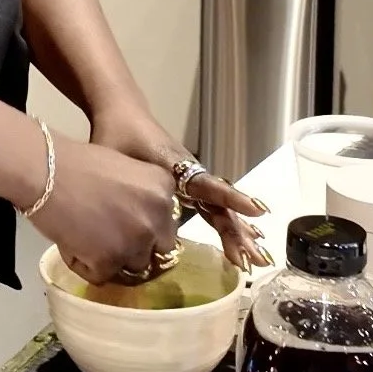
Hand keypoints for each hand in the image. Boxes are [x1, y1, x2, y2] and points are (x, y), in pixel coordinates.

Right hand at [31, 137, 178, 285]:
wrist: (45, 171)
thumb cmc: (76, 162)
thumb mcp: (125, 167)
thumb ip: (142, 193)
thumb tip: (141, 217)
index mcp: (163, 189)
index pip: (168, 222)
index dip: (147, 225)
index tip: (127, 221)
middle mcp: (157, 217)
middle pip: (158, 248)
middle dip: (137, 245)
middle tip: (109, 236)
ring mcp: (135, 242)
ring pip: (133, 266)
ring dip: (114, 258)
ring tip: (87, 241)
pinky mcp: (109, 262)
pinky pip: (102, 276)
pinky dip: (87, 266)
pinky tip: (72, 246)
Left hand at [88, 106, 272, 273]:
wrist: (122, 113)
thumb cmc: (116, 134)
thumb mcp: (116, 157)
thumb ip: (119, 184)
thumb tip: (117, 223)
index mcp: (175, 165)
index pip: (208, 184)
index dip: (230, 198)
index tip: (257, 210)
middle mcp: (190, 172)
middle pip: (220, 204)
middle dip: (238, 232)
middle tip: (256, 258)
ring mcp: (192, 179)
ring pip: (220, 209)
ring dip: (237, 233)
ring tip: (256, 258)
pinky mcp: (188, 184)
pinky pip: (212, 208)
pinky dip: (226, 226)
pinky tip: (238, 246)